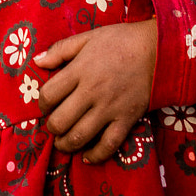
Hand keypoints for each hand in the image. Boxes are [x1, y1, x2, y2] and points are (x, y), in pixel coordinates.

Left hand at [33, 21, 157, 163]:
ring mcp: (109, 108)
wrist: (158, 50)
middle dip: (51, 128)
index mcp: (79, 70)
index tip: (46, 105)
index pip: (49, 95)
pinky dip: (95, 155)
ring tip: (63, 143)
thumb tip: (37, 62)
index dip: (42, 104)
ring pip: (80, 136)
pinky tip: (87, 157)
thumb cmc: (120, 41)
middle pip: (60, 121)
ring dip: (66, 145)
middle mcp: (91, 92)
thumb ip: (60, 49)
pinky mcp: (126, 119)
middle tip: (54, 125)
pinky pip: (108, 145)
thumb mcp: (88, 38)